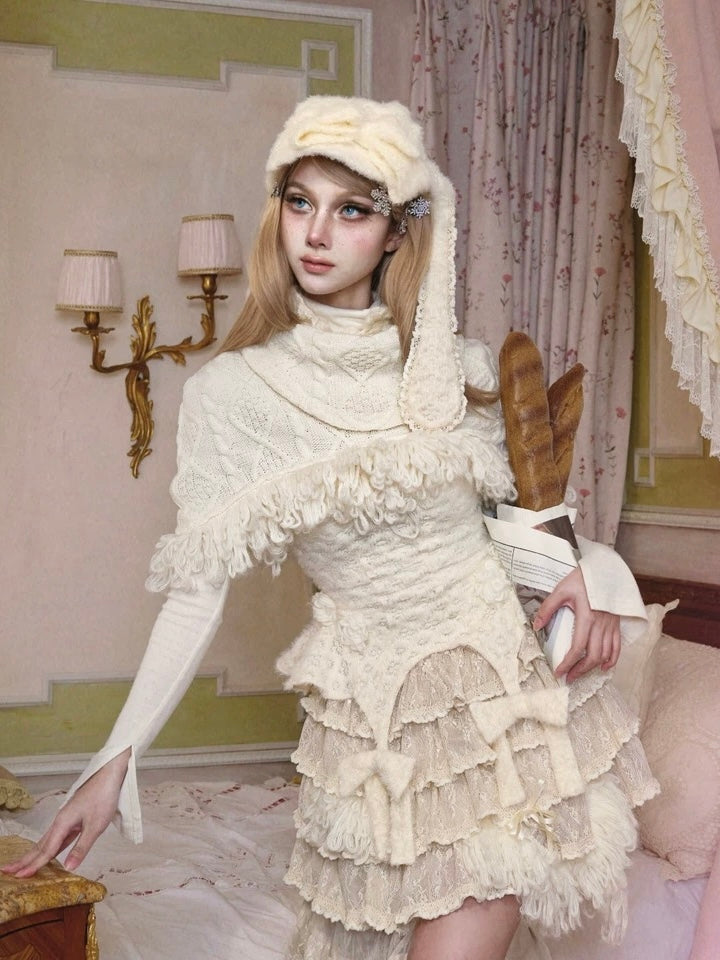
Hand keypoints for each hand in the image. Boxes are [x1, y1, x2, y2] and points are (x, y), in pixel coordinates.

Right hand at [0, 748, 130, 877]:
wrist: (109, 776)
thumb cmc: (103, 797)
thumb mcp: (95, 826)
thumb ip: (81, 847)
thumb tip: (68, 868)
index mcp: (63, 823)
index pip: (46, 850)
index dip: (34, 865)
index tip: (19, 877)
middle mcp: (60, 821)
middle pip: (40, 845)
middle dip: (25, 859)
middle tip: (7, 871)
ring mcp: (65, 819)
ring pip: (46, 840)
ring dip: (34, 854)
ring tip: (22, 865)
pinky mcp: (72, 818)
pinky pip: (56, 837)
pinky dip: (48, 847)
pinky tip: (48, 853)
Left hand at [533, 567, 620, 682]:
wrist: (605, 569)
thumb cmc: (582, 579)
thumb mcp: (561, 590)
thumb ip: (548, 608)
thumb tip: (536, 626)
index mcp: (587, 617)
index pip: (577, 647)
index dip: (568, 663)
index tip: (559, 672)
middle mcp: (601, 624)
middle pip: (593, 656)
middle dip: (580, 670)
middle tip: (569, 677)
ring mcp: (610, 625)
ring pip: (605, 654)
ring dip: (594, 667)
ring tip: (581, 673)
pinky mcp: (616, 623)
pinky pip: (617, 646)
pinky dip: (612, 659)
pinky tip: (604, 666)